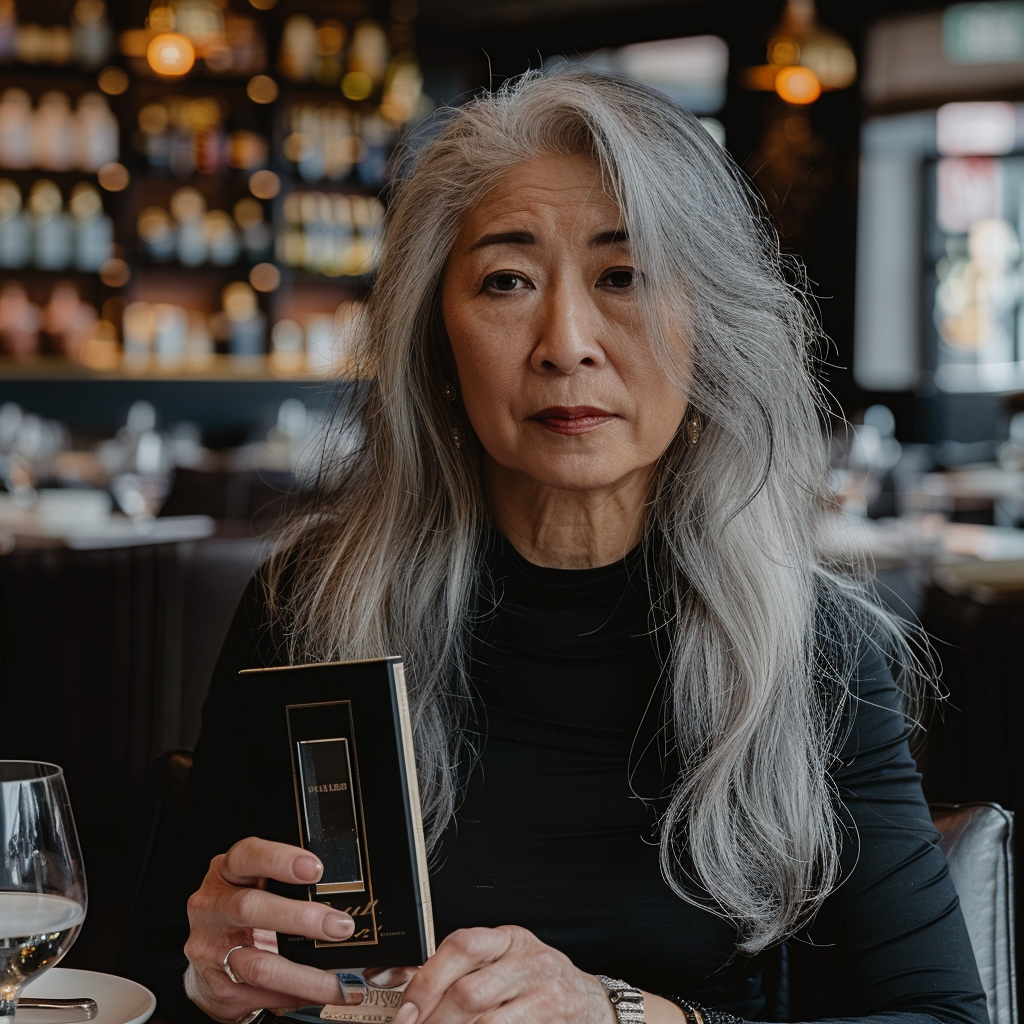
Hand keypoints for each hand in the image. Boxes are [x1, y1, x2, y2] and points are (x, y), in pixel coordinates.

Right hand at [183, 837, 354, 1022]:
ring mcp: (212, 950)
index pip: (247, 856)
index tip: (316, 869)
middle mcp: (214, 908)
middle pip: (250, 908)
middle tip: (341, 926)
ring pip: (258, 965)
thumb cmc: (244, 907)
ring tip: (338, 982)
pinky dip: (299, 996)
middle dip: (301, 918)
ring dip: (305, 976)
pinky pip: (263, 994)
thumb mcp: (255, 882)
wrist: (206, 954)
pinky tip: (322, 995)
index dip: (280, 860)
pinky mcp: (220, 986)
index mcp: (226, 872)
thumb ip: (287, 884)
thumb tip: (344, 898)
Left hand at [392, 925, 615, 1023]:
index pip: (463, 945)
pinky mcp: (552, 1022)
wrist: (591, 1005)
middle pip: (469, 993)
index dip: (427, 979)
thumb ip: (463, 969)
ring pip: (485, 1023)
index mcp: (509, 939)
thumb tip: (403, 986)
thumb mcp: (505, 963)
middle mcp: (529, 962)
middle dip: (435, 1021)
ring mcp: (545, 996)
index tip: (406, 1011)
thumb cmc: (537, 984)